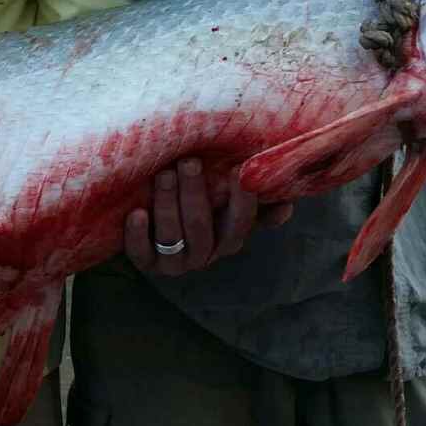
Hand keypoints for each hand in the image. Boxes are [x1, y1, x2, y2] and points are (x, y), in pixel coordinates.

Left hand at [123, 157, 294, 276]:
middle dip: (194, 194)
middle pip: (200, 229)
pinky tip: (137, 212)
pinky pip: (141, 254)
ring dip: (167, 204)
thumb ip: (255, 206)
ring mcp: (172, 263)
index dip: (240, 201)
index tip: (237, 170)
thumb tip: (288, 205)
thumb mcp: (225, 206)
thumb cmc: (198, 206)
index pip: (239, 225)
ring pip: (171, 238)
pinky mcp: (145, 263)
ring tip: (163, 174)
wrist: (153, 223)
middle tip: (189, 162)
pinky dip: (138, 235)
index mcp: (226, 241)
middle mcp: (202, 256)